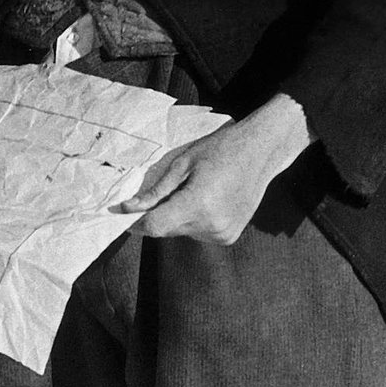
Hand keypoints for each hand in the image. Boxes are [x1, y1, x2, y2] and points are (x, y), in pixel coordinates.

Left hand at [116, 93, 312, 243]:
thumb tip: (129, 207)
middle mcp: (211, 225)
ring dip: (177, 218)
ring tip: (193, 190)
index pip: (155, 226)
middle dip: (157, 215)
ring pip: (182, 232)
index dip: (136, 223)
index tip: (124, 214)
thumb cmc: (220, 149)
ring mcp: (222, 233)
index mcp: (198, 204)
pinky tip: (207, 199)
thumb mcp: (184, 162)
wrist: (261, 152)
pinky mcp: (229, 236)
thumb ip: (157, 190)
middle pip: (167, 230)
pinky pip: (199, 233)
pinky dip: (194, 221)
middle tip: (164, 191)